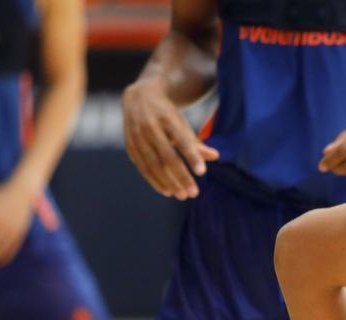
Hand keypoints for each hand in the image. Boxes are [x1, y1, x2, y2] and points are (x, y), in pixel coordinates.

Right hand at [121, 78, 218, 199]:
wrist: (139, 97)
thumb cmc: (167, 114)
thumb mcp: (182, 123)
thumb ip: (195, 141)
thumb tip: (215, 156)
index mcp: (166, 118)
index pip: (181, 140)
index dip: (192, 157)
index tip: (202, 173)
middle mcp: (150, 127)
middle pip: (167, 157)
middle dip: (181, 176)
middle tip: (194, 193)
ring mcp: (137, 137)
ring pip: (153, 165)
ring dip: (168, 182)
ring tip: (182, 195)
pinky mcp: (130, 146)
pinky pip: (142, 167)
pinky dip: (154, 180)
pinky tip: (167, 191)